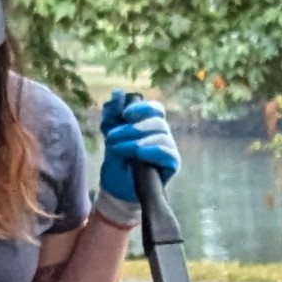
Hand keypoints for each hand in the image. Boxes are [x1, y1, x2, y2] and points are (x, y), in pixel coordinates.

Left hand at [98, 91, 179, 206]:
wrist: (116, 189)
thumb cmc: (117, 161)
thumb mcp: (110, 135)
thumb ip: (112, 114)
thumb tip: (118, 93)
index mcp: (151, 125)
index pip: (155, 109)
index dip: (142, 108)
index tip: (124, 114)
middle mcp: (163, 135)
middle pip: (158, 122)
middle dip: (133, 128)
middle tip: (112, 137)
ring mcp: (168, 149)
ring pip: (162, 136)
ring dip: (138, 140)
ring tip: (120, 149)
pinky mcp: (172, 165)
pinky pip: (168, 153)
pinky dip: (153, 150)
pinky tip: (139, 153)